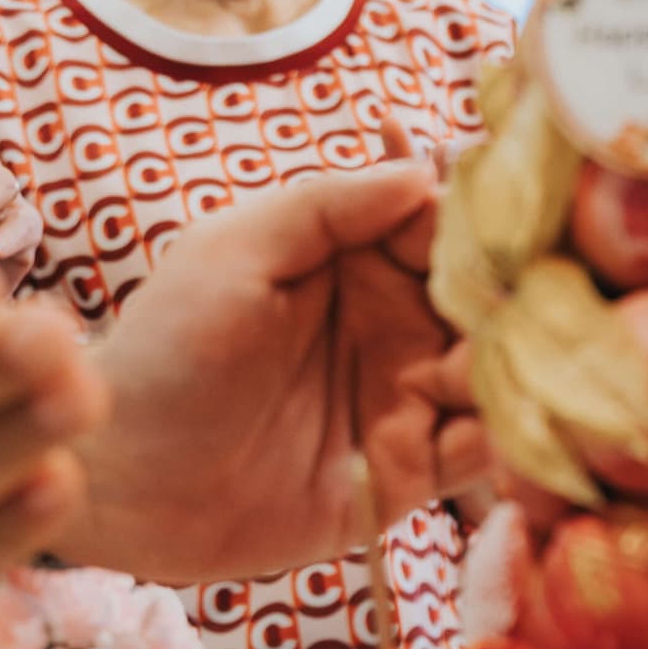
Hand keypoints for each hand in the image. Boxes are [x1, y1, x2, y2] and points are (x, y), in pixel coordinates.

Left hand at [69, 160, 486, 583]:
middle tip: (525, 298)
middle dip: (516, 295)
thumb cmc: (165, 348)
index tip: (506, 222)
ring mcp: (407, 396)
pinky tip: (483, 427)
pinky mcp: (408, 472)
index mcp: (358, 257)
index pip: (447, 223)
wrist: (122, 476)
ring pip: (495, 372)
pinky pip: (476, 453)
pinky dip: (497, 439)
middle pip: (489, 297)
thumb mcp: (234, 252)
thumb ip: (325, 207)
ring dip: (508, 366)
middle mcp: (396, 322)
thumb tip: (425, 172)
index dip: (482, 220)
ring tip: (477, 369)